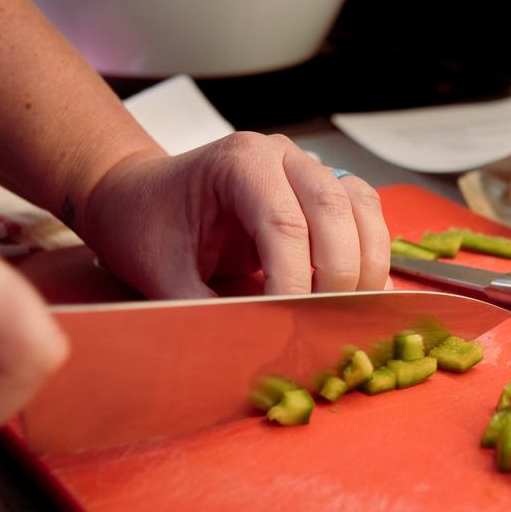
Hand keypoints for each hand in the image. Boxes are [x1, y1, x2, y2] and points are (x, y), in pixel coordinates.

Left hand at [78, 132, 390, 298]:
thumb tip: (248, 357)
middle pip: (333, 210)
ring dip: (365, 264)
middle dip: (337, 276)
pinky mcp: (322, 187)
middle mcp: (280, 154)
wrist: (140, 197)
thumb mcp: (163, 274)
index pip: (284, 223)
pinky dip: (371, 254)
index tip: (289, 327)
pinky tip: (357, 292)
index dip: (294, 282)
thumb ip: (206, 313)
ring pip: (361, 208)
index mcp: (238, 162)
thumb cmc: (146, 227)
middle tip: (322, 326)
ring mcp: (306, 166)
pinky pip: (364, 214)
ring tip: (347, 311)